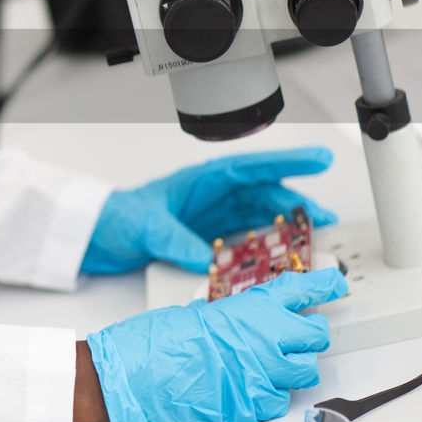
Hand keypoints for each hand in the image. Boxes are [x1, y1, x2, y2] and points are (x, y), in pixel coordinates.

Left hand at [80, 146, 337, 273]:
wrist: (95, 236)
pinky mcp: (209, 241)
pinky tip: (282, 262)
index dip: (287, 163)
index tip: (319, 160)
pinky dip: (265, 251)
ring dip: (287, 230)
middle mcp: (213, 197)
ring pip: (261, 220)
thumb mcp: (145, 225)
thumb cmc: (116, 217)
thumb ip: (175, 240)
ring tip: (314, 241)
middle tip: (326, 220)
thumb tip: (205, 259)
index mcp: (202, 180)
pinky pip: (246, 243)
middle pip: (265, 196)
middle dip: (297, 205)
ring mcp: (213, 219)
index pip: (252, 167)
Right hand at [86, 268, 348, 421]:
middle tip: (293, 340)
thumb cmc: (161, 341)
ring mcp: (266, 372)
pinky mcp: (257, 403)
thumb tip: (248, 323)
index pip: (301, 290)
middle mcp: (267, 337)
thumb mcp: (199, 313)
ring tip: (265, 368)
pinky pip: (279, 400)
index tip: (335, 283)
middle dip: (308, 337)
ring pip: (305, 372)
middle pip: (316, 335)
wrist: (142, 374)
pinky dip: (268, 396)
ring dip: (290, 370)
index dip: (323, 285)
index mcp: (251, 307)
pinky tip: (247, 389)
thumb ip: (232, 318)